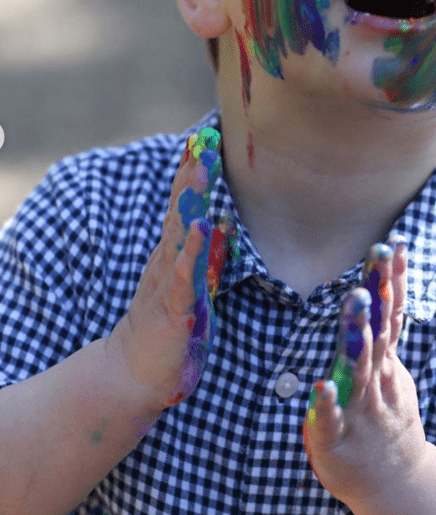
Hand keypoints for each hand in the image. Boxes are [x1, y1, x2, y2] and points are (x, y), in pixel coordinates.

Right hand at [107, 128, 232, 411]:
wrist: (133, 373)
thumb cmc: (167, 328)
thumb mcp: (190, 286)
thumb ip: (203, 255)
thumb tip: (223, 224)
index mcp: (173, 256)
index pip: (183, 208)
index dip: (193, 176)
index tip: (204, 142)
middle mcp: (167, 262)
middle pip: (179, 211)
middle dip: (192, 175)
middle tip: (203, 141)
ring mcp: (168, 282)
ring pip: (179, 234)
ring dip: (190, 201)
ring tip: (200, 169)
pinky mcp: (173, 308)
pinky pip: (183, 276)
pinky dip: (191, 252)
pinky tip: (201, 229)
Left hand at [302, 237, 427, 508]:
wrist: (397, 485)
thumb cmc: (387, 420)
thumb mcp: (392, 372)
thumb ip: (384, 335)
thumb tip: (382, 291)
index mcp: (385, 362)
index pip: (391, 312)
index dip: (393, 278)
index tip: (394, 242)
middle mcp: (376, 379)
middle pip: (378, 330)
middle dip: (378, 292)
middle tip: (378, 255)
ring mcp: (360, 408)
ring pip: (359, 366)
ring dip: (357, 334)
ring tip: (355, 300)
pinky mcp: (337, 440)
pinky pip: (330, 420)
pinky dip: (326, 403)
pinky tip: (320, 385)